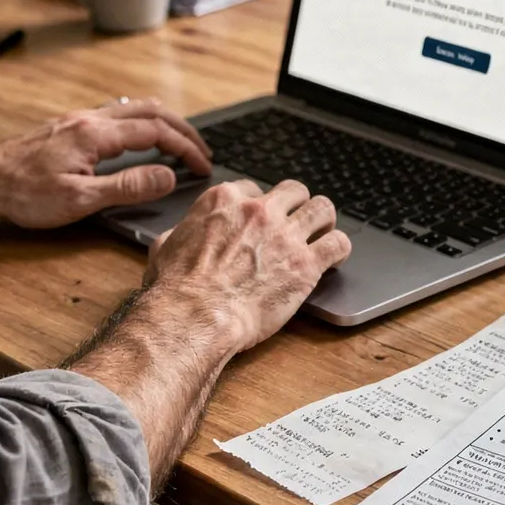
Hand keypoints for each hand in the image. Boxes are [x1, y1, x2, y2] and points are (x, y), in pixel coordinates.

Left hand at [0, 99, 212, 228]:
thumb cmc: (22, 193)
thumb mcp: (79, 200)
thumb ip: (127, 187)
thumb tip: (167, 176)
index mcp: (96, 134)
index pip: (156, 132)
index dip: (186, 147)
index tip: (203, 165)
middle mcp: (89, 119)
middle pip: (151, 111)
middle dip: (182, 130)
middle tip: (202, 151)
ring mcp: (77, 119)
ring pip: (133, 108)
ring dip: (162, 122)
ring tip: (179, 143)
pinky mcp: (68, 127)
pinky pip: (115, 114)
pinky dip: (140, 123)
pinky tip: (137, 139)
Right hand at [140, 179, 353, 353]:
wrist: (196, 316)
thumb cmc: (177, 289)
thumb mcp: (165, 248)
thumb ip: (179, 234)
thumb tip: (176, 237)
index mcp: (224, 201)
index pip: (253, 188)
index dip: (260, 206)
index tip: (262, 221)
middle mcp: (258, 211)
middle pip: (294, 191)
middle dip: (296, 206)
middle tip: (296, 224)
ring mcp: (285, 235)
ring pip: (323, 208)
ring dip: (323, 221)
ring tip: (322, 234)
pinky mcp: (305, 264)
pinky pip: (338, 243)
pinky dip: (339, 249)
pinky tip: (334, 258)